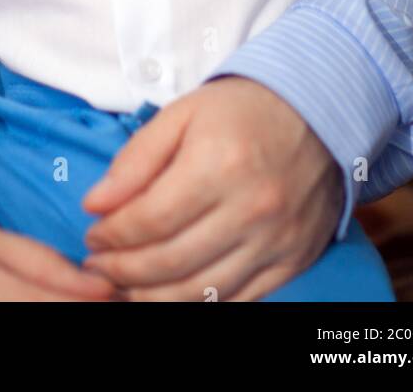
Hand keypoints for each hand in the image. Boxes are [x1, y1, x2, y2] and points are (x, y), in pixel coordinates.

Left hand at [79, 76, 343, 300]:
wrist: (318, 112)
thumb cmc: (243, 109)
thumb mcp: (182, 114)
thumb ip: (136, 159)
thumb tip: (96, 204)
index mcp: (219, 164)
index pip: (150, 220)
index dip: (113, 235)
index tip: (94, 234)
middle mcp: (251, 208)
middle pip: (171, 262)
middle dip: (123, 270)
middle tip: (100, 264)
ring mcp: (276, 240)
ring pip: (202, 291)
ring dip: (153, 295)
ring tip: (127, 284)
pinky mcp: (294, 260)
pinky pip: (239, 299)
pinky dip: (199, 302)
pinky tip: (172, 291)